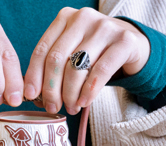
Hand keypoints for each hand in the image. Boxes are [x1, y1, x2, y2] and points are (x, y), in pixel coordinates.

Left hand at [23, 7, 149, 114]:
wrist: (134, 44)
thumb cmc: (97, 52)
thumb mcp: (74, 51)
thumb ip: (55, 65)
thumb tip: (34, 94)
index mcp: (65, 18)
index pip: (43, 50)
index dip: (34, 75)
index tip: (30, 96)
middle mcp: (83, 18)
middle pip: (57, 59)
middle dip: (52, 89)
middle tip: (52, 107)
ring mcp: (105, 27)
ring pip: (77, 67)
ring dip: (71, 94)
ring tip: (71, 108)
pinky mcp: (124, 41)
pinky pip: (101, 71)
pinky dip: (90, 91)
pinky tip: (84, 103)